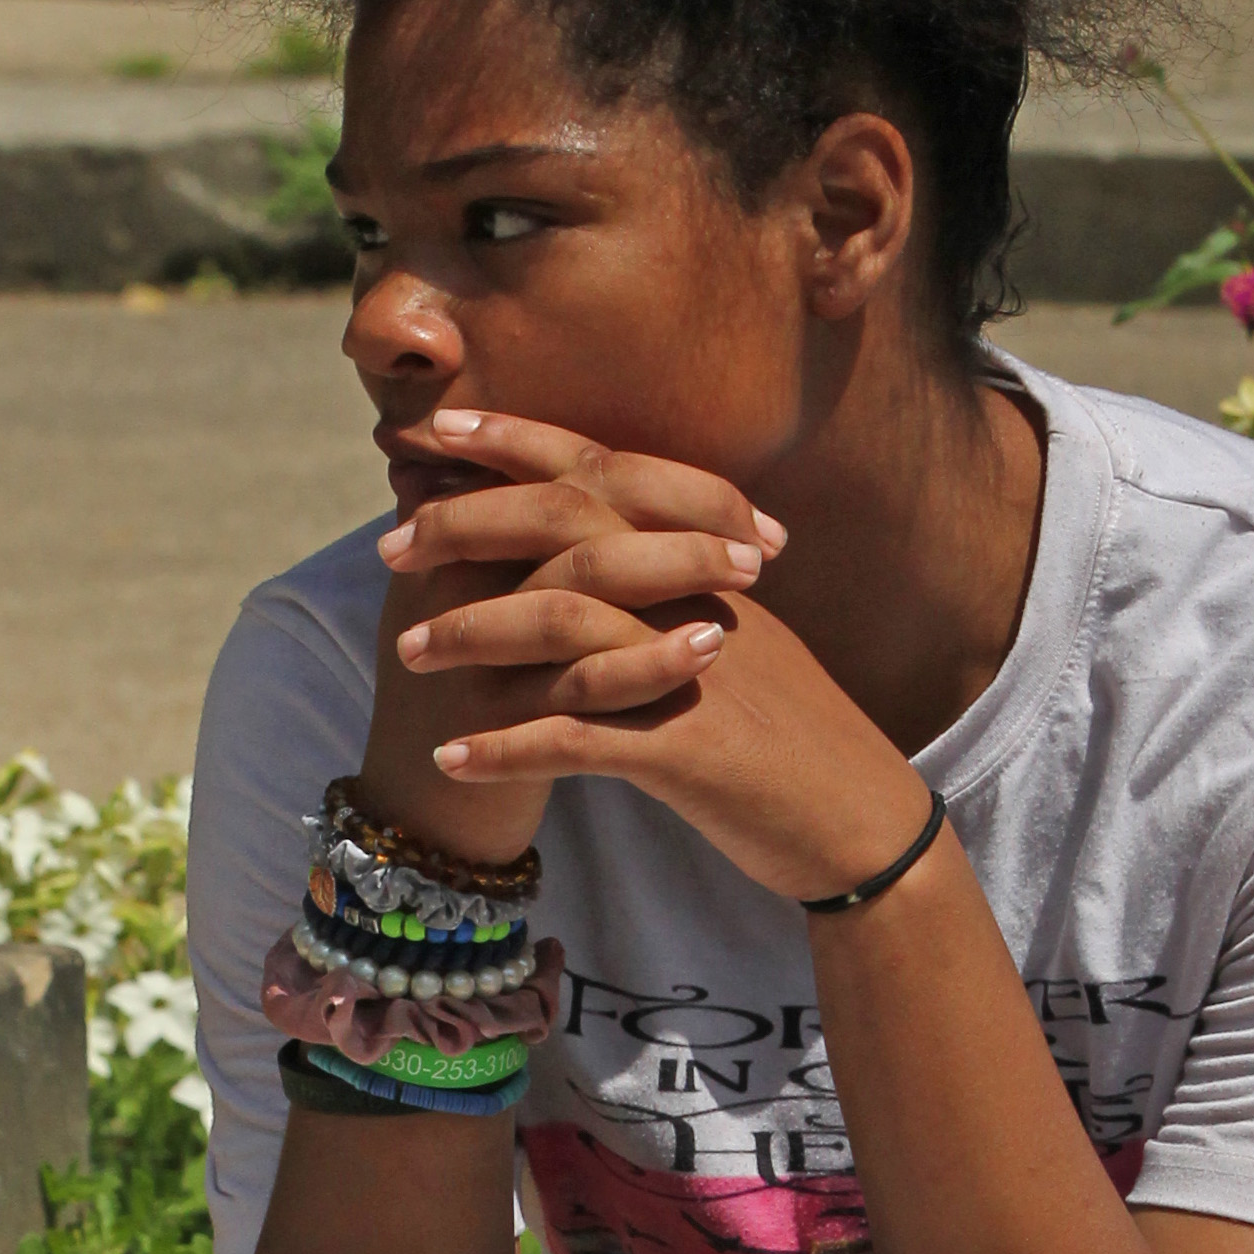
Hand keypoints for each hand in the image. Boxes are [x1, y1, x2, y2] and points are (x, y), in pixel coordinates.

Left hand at [380, 409, 931, 902]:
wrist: (863, 821)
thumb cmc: (791, 739)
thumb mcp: (734, 645)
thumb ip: (668, 599)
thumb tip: (587, 571)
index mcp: (706, 563)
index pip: (602, 476)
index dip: (517, 445)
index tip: (436, 432)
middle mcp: (698, 597)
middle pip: (568, 530)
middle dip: (468, 528)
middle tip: (390, 548)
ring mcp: (693, 670)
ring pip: (563, 624)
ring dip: (474, 634)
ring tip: (408, 656)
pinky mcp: (690, 749)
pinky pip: (579, 737)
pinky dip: (507, 746)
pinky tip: (451, 758)